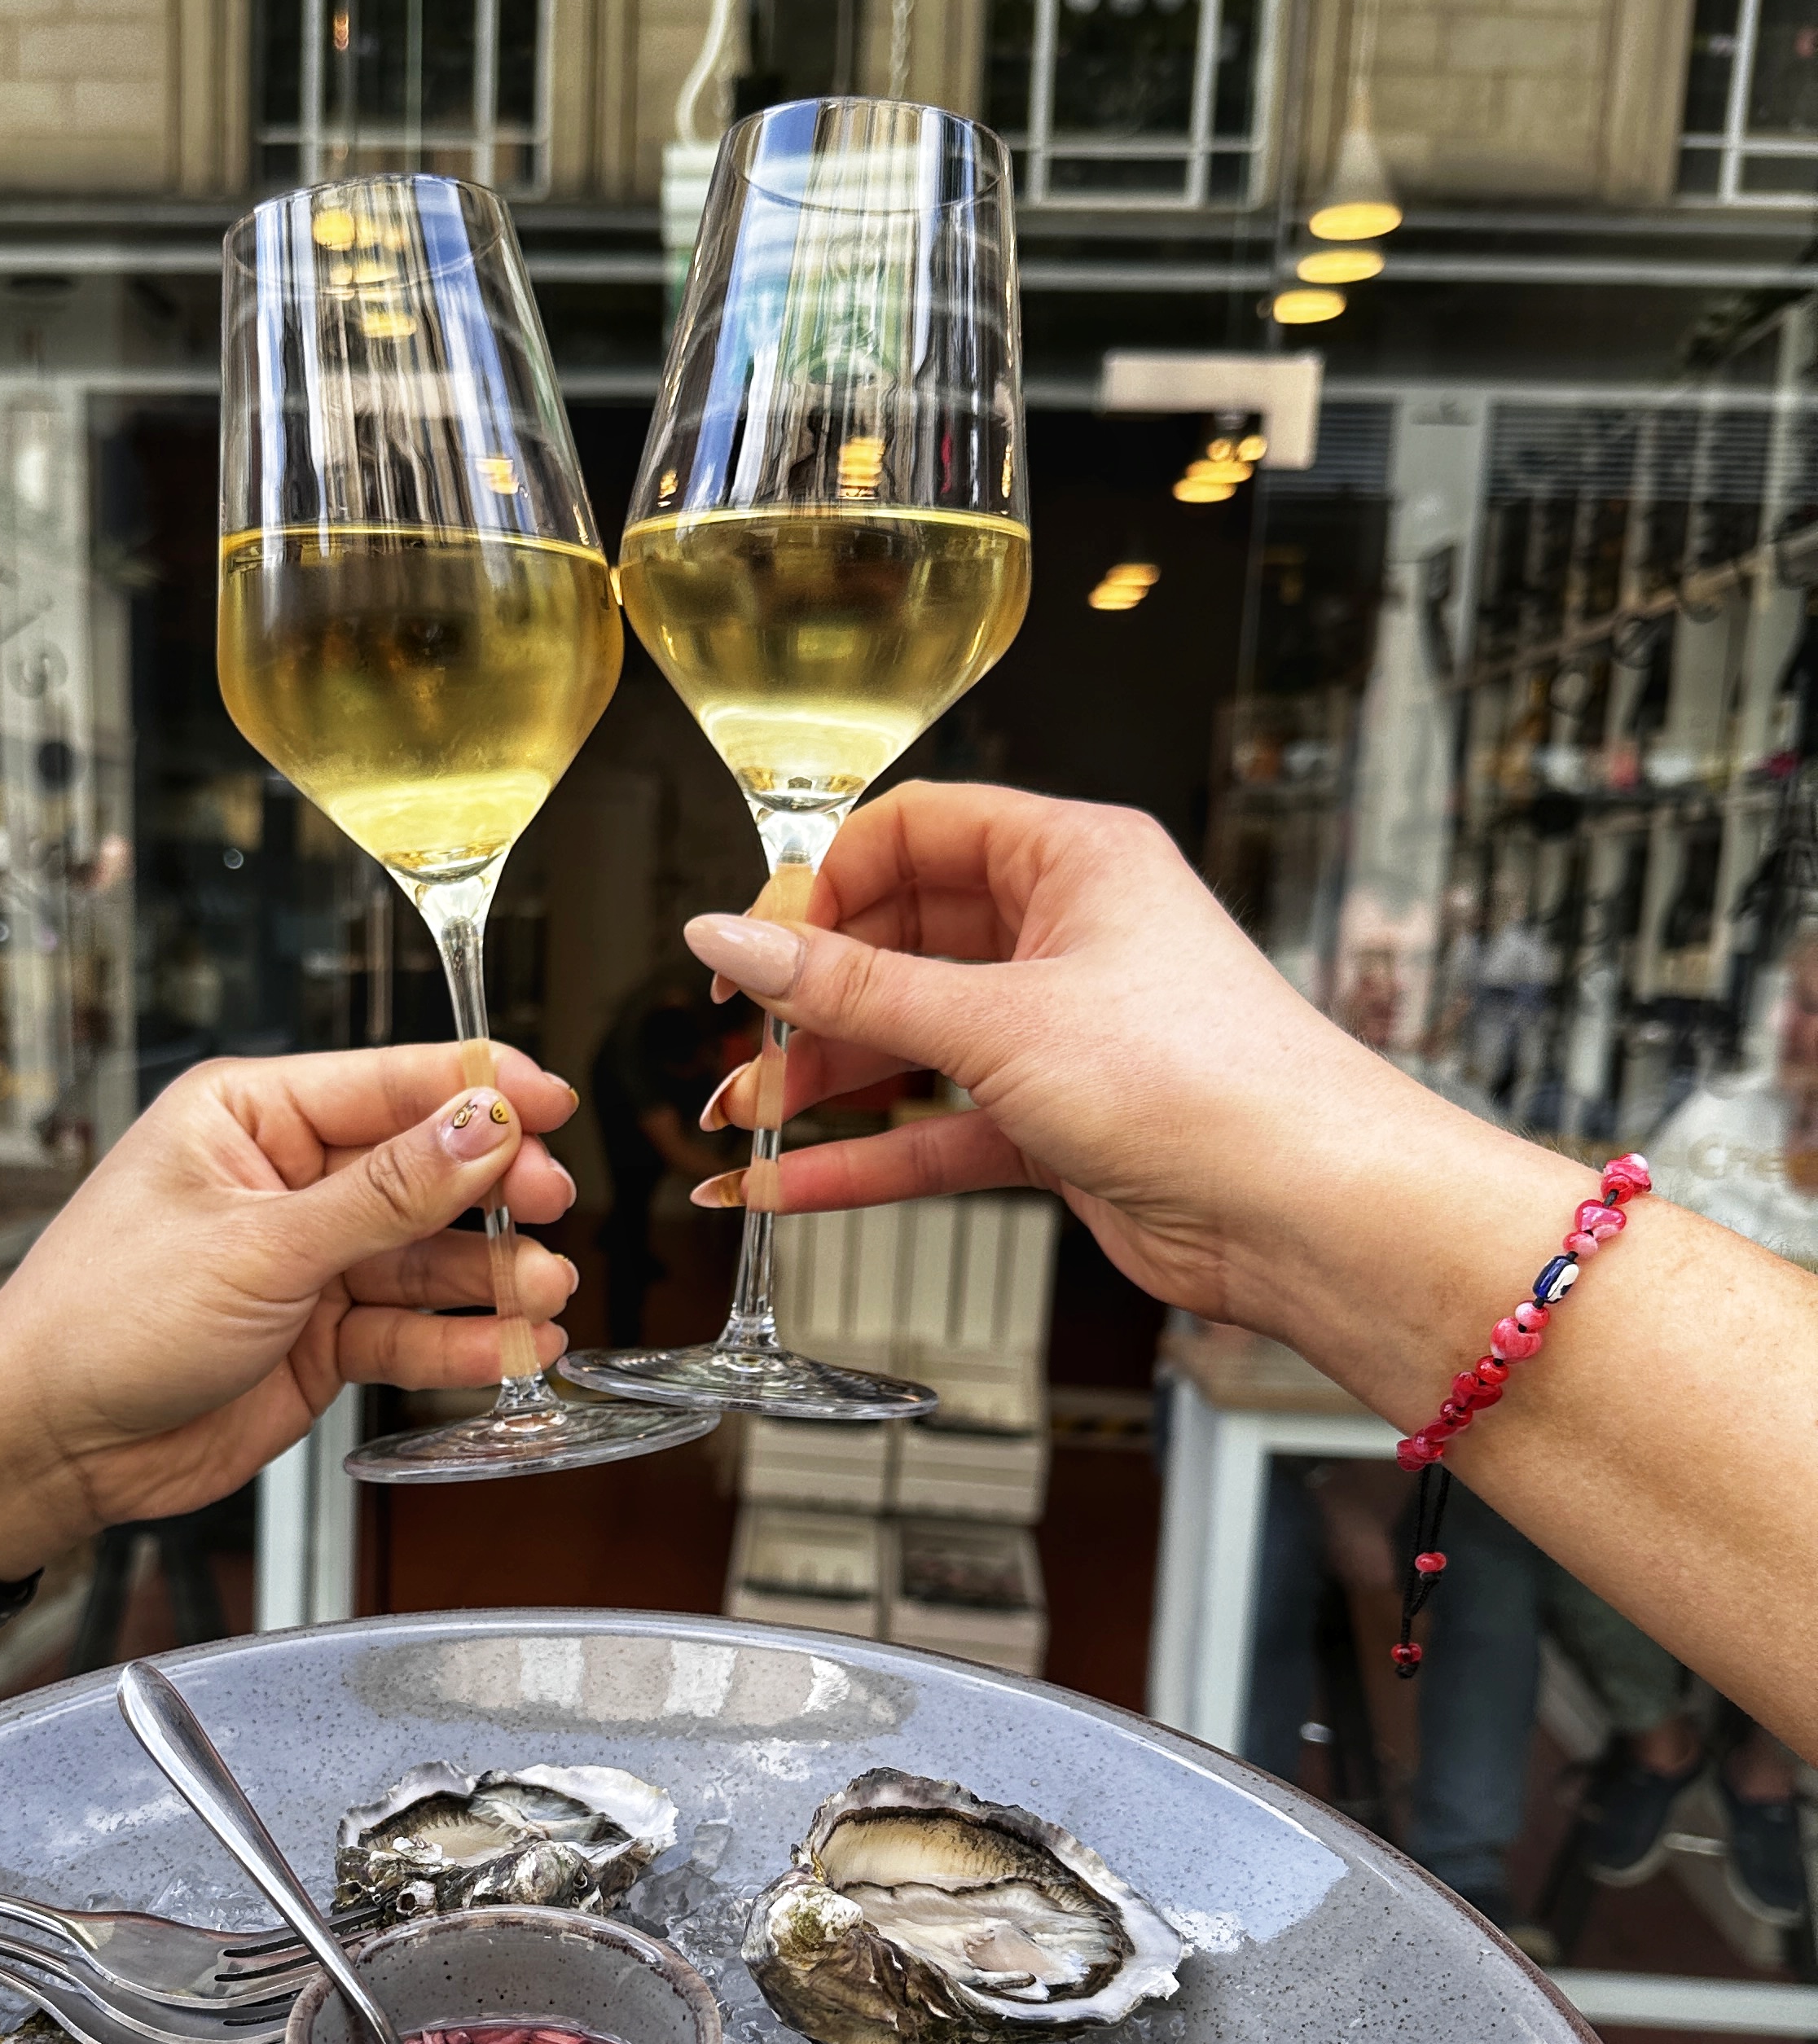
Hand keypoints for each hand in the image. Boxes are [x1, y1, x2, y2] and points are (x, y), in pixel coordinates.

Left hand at [0, 1044, 578, 1571]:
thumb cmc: (102, 1320)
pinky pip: (407, 1330)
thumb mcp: (258, 1246)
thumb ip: (384, 1193)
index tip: (552, 1103)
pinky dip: (460, 1342)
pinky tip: (512, 1347)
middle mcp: (286, 1181)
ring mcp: (306, 1263)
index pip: (389, 1081)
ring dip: (491, 1276)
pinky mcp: (318, 1339)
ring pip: (426, 1258)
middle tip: (552, 1202)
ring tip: (544, 1291)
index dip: (477, 1090)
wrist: (48, 1443)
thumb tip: (480, 1127)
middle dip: (494, 1188)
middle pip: (424, 1168)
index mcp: (251, 1117)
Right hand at [685, 782, 1416, 1327]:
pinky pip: (934, 1130)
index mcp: (1072, 860)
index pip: (913, 833)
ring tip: (739, 1123)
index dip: (822, 884)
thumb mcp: (999, 1020)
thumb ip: (851, 987)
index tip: (753, 943)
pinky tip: (789, 1186)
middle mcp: (1066, 936)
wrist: (1308, 1210)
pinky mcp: (1057, 1125)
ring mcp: (1060, 1033)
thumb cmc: (1207, 1082)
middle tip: (737, 1042)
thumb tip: (734, 939)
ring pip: (910, 1044)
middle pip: (898, 944)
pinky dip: (865, 1158)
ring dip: (822, 1085)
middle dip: (808, 999)